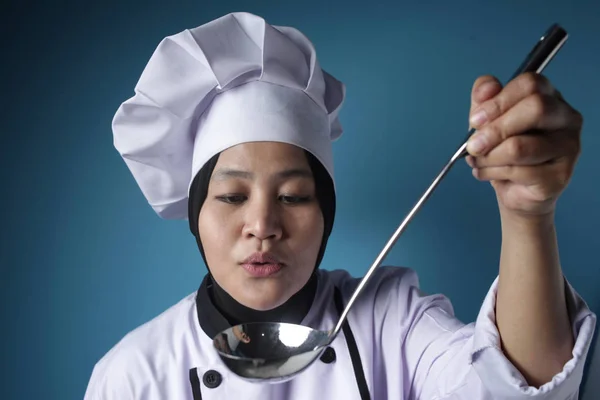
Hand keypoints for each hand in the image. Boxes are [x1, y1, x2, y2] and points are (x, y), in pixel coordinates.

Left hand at [466, 73, 582, 219]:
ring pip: (520, 146)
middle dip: (495, 129)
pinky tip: (485, 173)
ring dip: (488, 156)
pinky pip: (518, 172)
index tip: (475, 120)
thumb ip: (484, 99)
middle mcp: (566, 118)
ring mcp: (568, 147)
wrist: (513, 190)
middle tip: (473, 145)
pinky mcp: (560, 176)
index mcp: (549, 97)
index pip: (530, 83)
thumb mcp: (487, 120)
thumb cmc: (502, 150)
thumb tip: (487, 87)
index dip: (498, 101)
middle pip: (536, 108)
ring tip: (476, 161)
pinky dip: (491, 173)